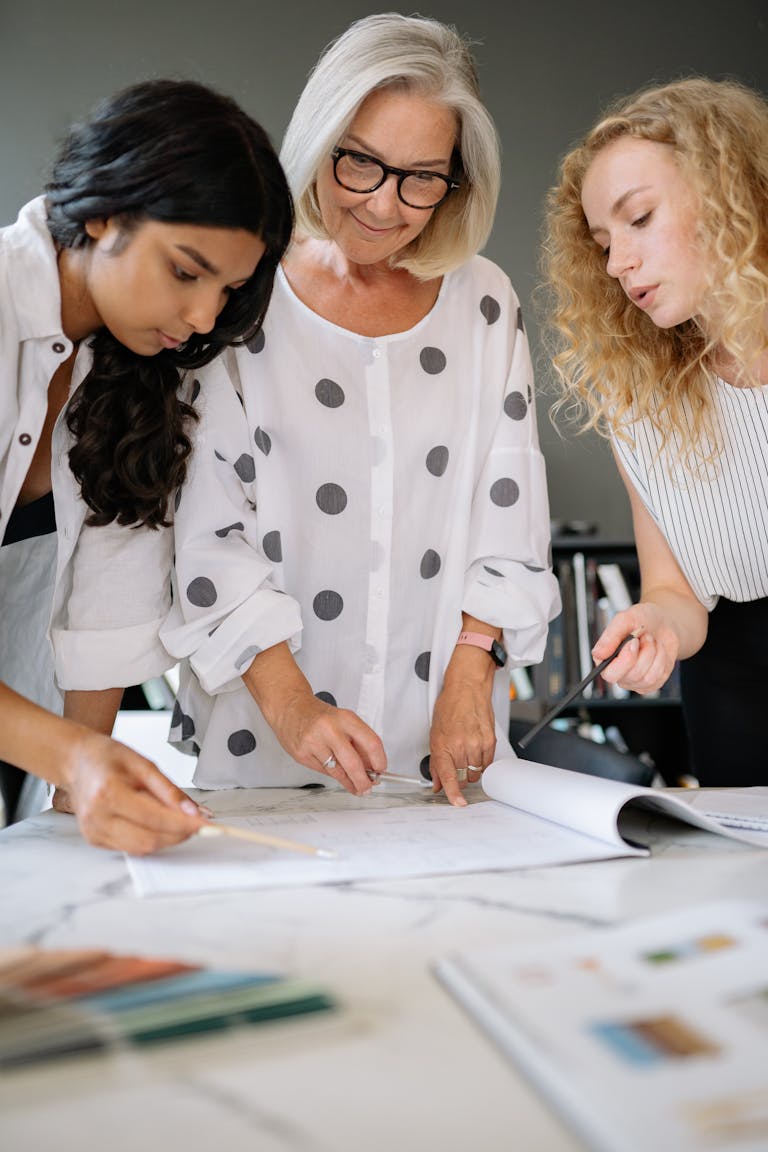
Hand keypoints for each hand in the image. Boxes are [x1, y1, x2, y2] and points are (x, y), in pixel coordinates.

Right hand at [58, 728, 205, 854]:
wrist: (76, 761)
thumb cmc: (107, 757)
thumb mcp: (143, 763)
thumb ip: (169, 790)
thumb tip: (193, 812)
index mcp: (108, 792)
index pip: (154, 818)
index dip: (183, 825)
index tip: (205, 824)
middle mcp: (98, 816)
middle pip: (149, 840)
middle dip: (179, 835)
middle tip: (198, 824)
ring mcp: (94, 831)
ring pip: (141, 849)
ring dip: (167, 840)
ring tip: (180, 823)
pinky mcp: (95, 840)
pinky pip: (130, 848)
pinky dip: (150, 839)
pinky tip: (158, 825)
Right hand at [264, 689, 386, 795]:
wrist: (290, 708)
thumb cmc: (319, 715)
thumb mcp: (344, 721)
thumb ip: (358, 742)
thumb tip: (371, 766)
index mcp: (345, 718)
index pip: (371, 742)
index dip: (379, 760)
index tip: (381, 770)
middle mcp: (330, 729)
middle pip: (353, 763)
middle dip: (363, 781)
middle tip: (368, 787)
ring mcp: (314, 742)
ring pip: (337, 772)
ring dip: (349, 782)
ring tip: (355, 786)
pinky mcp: (302, 754)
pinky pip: (323, 772)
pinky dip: (333, 775)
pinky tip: (336, 773)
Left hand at [428, 673, 496, 806]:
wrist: (467, 688)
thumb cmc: (450, 706)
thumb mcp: (435, 733)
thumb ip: (436, 761)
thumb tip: (437, 783)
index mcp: (443, 744)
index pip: (448, 775)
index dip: (453, 792)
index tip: (458, 803)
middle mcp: (460, 745)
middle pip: (462, 777)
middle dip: (458, 777)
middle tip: (455, 764)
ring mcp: (477, 743)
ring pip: (475, 772)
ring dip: (470, 770)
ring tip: (466, 753)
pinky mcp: (490, 741)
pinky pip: (487, 763)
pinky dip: (481, 762)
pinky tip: (475, 749)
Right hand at [592, 603, 679, 694]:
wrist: (663, 623)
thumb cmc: (641, 620)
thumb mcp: (625, 620)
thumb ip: (610, 636)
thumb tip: (597, 653)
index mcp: (606, 660)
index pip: (610, 674)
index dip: (625, 660)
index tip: (634, 641)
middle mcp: (619, 673)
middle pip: (632, 676)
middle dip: (645, 654)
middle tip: (644, 637)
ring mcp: (636, 680)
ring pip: (648, 677)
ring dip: (654, 654)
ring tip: (650, 641)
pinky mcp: (652, 683)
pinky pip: (659, 677)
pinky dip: (662, 659)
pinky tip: (658, 650)